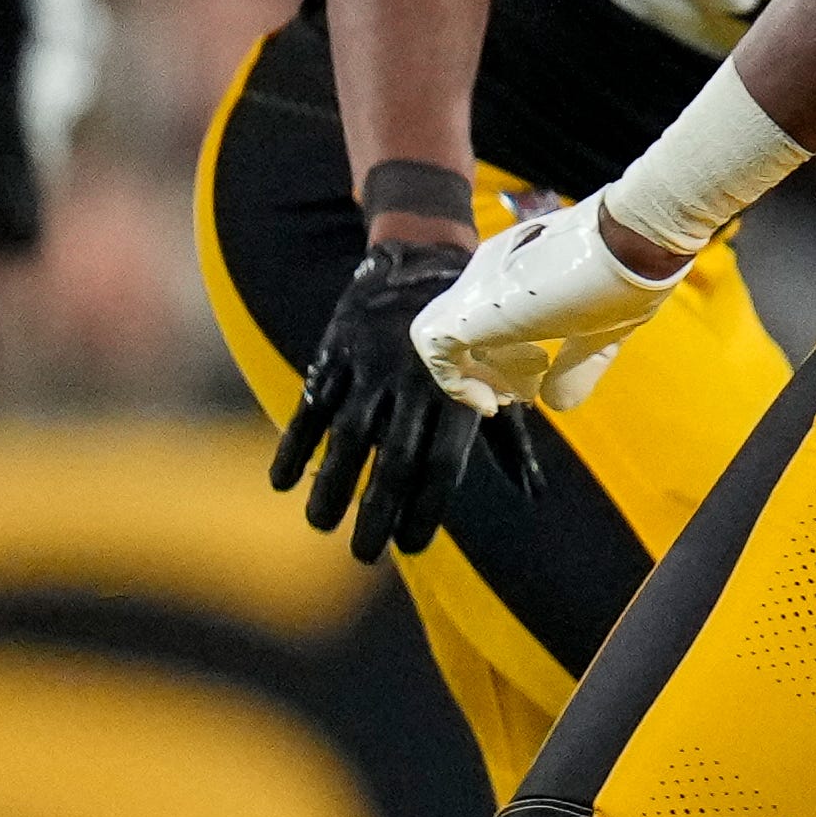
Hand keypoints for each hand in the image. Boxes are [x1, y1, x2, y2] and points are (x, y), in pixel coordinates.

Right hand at [274, 241, 542, 562]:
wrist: (423, 261)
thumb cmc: (472, 335)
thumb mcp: (499, 379)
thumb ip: (509, 439)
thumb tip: (534, 494)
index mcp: (459, 394)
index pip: (443, 464)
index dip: (427, 508)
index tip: (411, 546)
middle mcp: (414, 384)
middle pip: (392, 460)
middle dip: (377, 511)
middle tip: (365, 555)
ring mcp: (370, 368)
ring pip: (347, 437)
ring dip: (331, 485)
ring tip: (321, 525)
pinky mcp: (335, 353)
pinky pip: (311, 405)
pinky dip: (294, 444)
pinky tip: (282, 482)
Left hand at [414, 198, 685, 417]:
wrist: (633, 240)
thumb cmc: (629, 275)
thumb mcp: (603, 332)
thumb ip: (576, 367)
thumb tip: (554, 404)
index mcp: (521, 268)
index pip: (494, 314)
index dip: (511, 354)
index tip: (541, 377)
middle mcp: (490, 271)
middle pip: (468, 329)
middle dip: (492, 369)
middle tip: (523, 394)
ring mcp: (475, 288)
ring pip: (445, 341)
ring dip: (474, 378)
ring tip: (509, 397)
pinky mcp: (466, 311)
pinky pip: (436, 351)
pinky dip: (457, 384)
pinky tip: (492, 401)